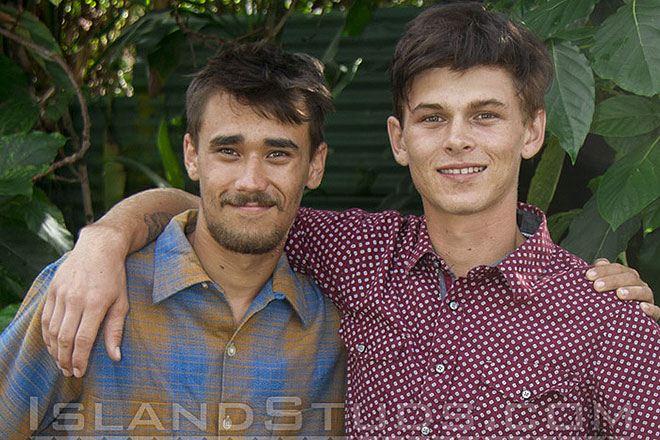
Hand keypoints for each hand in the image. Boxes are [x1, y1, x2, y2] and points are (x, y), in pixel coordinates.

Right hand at [41, 225, 129, 376]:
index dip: (79, 360)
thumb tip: (115, 357)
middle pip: (64, 339)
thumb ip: (115, 330)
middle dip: (65, 360)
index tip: (80, 373)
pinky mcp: (52, 290)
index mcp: (96, 304)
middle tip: (69, 372)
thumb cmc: (115, 277)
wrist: (98, 248)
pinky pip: (45, 318)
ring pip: (52, 330)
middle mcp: (75, 299)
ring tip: (61, 363)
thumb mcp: (122, 302)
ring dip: (54, 350)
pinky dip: (47, 335)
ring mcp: (61, 294)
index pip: (83, 340)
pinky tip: (52, 346)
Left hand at [586, 258, 658, 320]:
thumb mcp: (602, 287)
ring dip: (632, 292)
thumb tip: (598, 263)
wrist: (620, 321)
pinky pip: (656, 311)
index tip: (588, 275)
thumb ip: (600, 275)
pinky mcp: (652, 314)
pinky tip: (642, 307)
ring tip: (619, 294)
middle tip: (597, 286)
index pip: (617, 268)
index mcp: (626, 276)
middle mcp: (637, 285)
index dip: (603, 270)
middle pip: (629, 277)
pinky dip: (650, 309)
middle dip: (612, 280)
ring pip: (644, 291)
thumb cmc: (608, 300)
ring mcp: (646, 299)